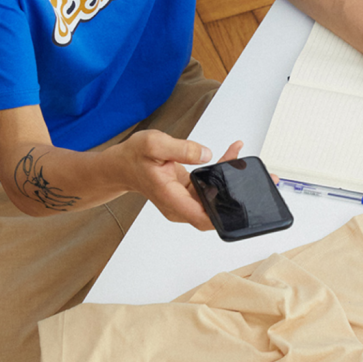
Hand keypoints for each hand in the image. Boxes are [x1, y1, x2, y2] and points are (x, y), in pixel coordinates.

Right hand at [118, 132, 244, 228]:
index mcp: (170, 197)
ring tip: (234, 157)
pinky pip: (209, 191)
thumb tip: (206, 155)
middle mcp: (178, 206)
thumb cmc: (134, 156)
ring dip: (226, 181)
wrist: (122, 165)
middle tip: (240, 166)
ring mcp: (184, 203)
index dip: (222, 214)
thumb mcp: (154, 144)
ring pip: (213, 200)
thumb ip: (182, 149)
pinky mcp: (188, 196)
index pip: (201, 218)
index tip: (236, 198)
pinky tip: (226, 159)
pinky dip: (219, 177)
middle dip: (231, 192)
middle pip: (212, 209)